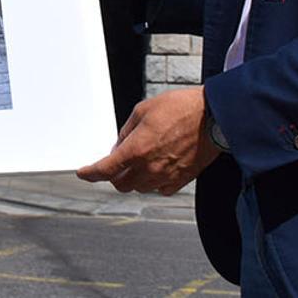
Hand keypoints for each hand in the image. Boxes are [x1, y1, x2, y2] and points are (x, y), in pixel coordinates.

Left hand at [76, 87, 219, 194]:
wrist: (214, 117)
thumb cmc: (179, 108)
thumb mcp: (143, 110)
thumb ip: (126, 132)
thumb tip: (119, 146)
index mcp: (136, 150)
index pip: (105, 170)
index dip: (90, 174)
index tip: (83, 173)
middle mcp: (149, 168)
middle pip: (121, 184)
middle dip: (113, 175)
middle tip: (116, 162)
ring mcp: (166, 176)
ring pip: (140, 188)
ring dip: (133, 178)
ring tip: (140, 160)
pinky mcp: (182, 180)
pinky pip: (160, 189)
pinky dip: (154, 182)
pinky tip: (157, 166)